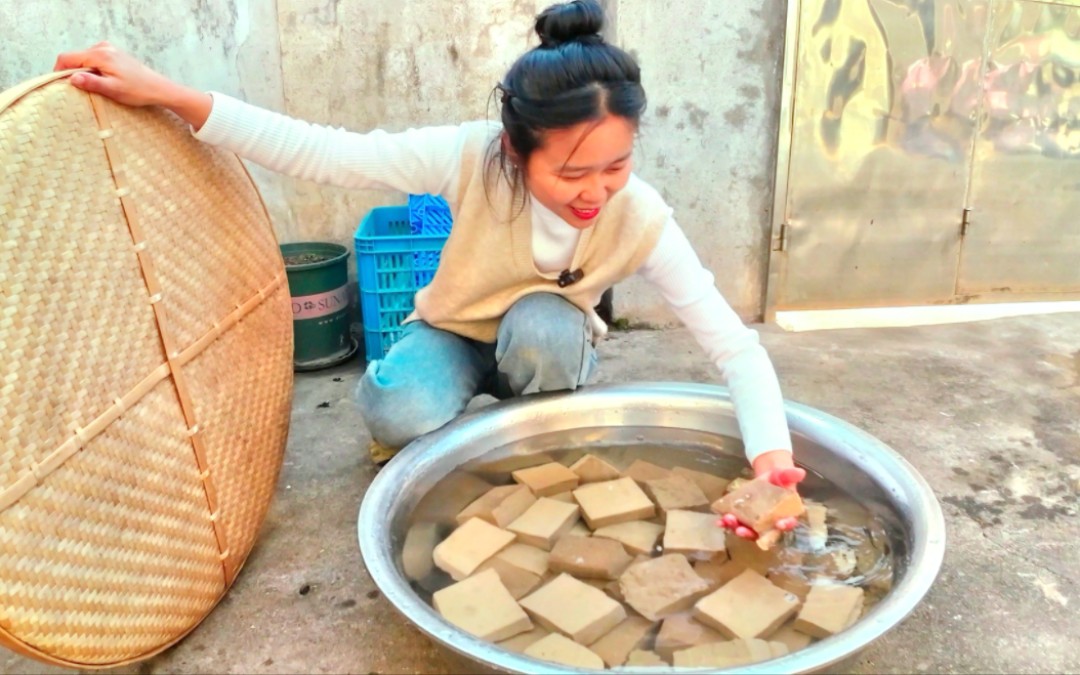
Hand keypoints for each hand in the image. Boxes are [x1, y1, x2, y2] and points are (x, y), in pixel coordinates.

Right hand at [53, 42, 211, 128]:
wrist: (158, 88)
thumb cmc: (138, 91)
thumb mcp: (113, 90)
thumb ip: (92, 83)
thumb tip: (72, 78)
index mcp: (100, 55)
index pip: (67, 58)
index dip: (59, 71)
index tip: (60, 86)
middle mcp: (103, 47)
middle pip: (75, 57)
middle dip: (72, 72)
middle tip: (78, 90)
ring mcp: (108, 49)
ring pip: (84, 59)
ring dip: (83, 72)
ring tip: (93, 87)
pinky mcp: (113, 54)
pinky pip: (94, 60)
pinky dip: (92, 70)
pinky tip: (101, 82)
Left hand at [720, 449, 805, 540]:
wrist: (767, 477)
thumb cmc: (779, 479)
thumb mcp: (784, 474)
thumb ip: (791, 475)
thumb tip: (800, 472)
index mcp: (785, 514)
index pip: (788, 523)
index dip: (785, 525)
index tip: (779, 524)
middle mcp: (771, 523)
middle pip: (763, 533)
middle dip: (751, 534)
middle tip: (742, 530)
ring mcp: (756, 522)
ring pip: (748, 531)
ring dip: (737, 529)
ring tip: (728, 520)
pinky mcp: (745, 518)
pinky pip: (737, 524)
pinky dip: (727, 524)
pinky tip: (719, 521)